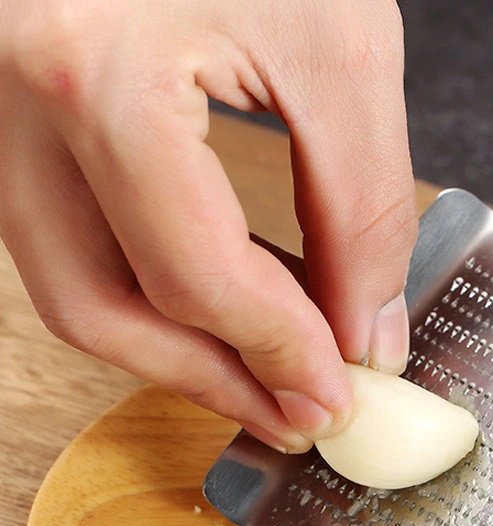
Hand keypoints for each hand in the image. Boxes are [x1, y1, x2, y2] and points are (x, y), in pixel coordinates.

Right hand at [0, 0, 416, 452]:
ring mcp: (0, 112)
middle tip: (293, 414)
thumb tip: (363, 329)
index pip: (193, 275)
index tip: (337, 391)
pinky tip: (234, 301)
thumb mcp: (341, 51)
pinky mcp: (24, 121)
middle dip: (211, 378)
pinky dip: (161, 289)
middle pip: (102, 307)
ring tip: (270, 373)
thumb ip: (362, 208)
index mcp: (91, 70)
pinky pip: (81, 239)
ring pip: (75, 287)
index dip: (276, 351)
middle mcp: (13, 99)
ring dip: (179, 349)